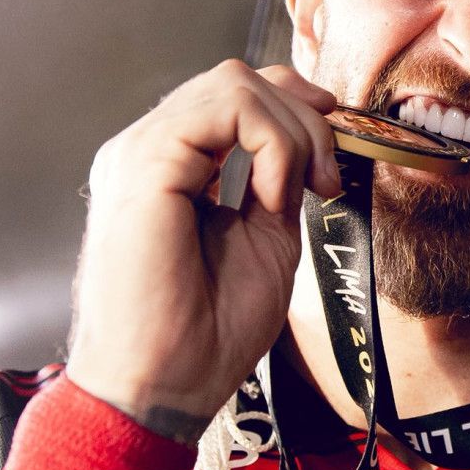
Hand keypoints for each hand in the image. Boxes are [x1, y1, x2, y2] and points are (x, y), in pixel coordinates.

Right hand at [66, 60, 340, 435]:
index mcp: (169, 169)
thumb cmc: (205, 336)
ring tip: (295, 196)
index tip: (329, 167)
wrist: (164, 389)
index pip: (233, 97)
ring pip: (235, 84)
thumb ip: (277, 185)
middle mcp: (147, 151)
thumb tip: (307, 145)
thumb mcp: (264, 240)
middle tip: (327, 182)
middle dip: (304, 117)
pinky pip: (227, 108)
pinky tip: (274, 198)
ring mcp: (139, 151)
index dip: (295, 110)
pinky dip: (272, 145)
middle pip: (238, 79)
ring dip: (292, 132)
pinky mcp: (145, 162)